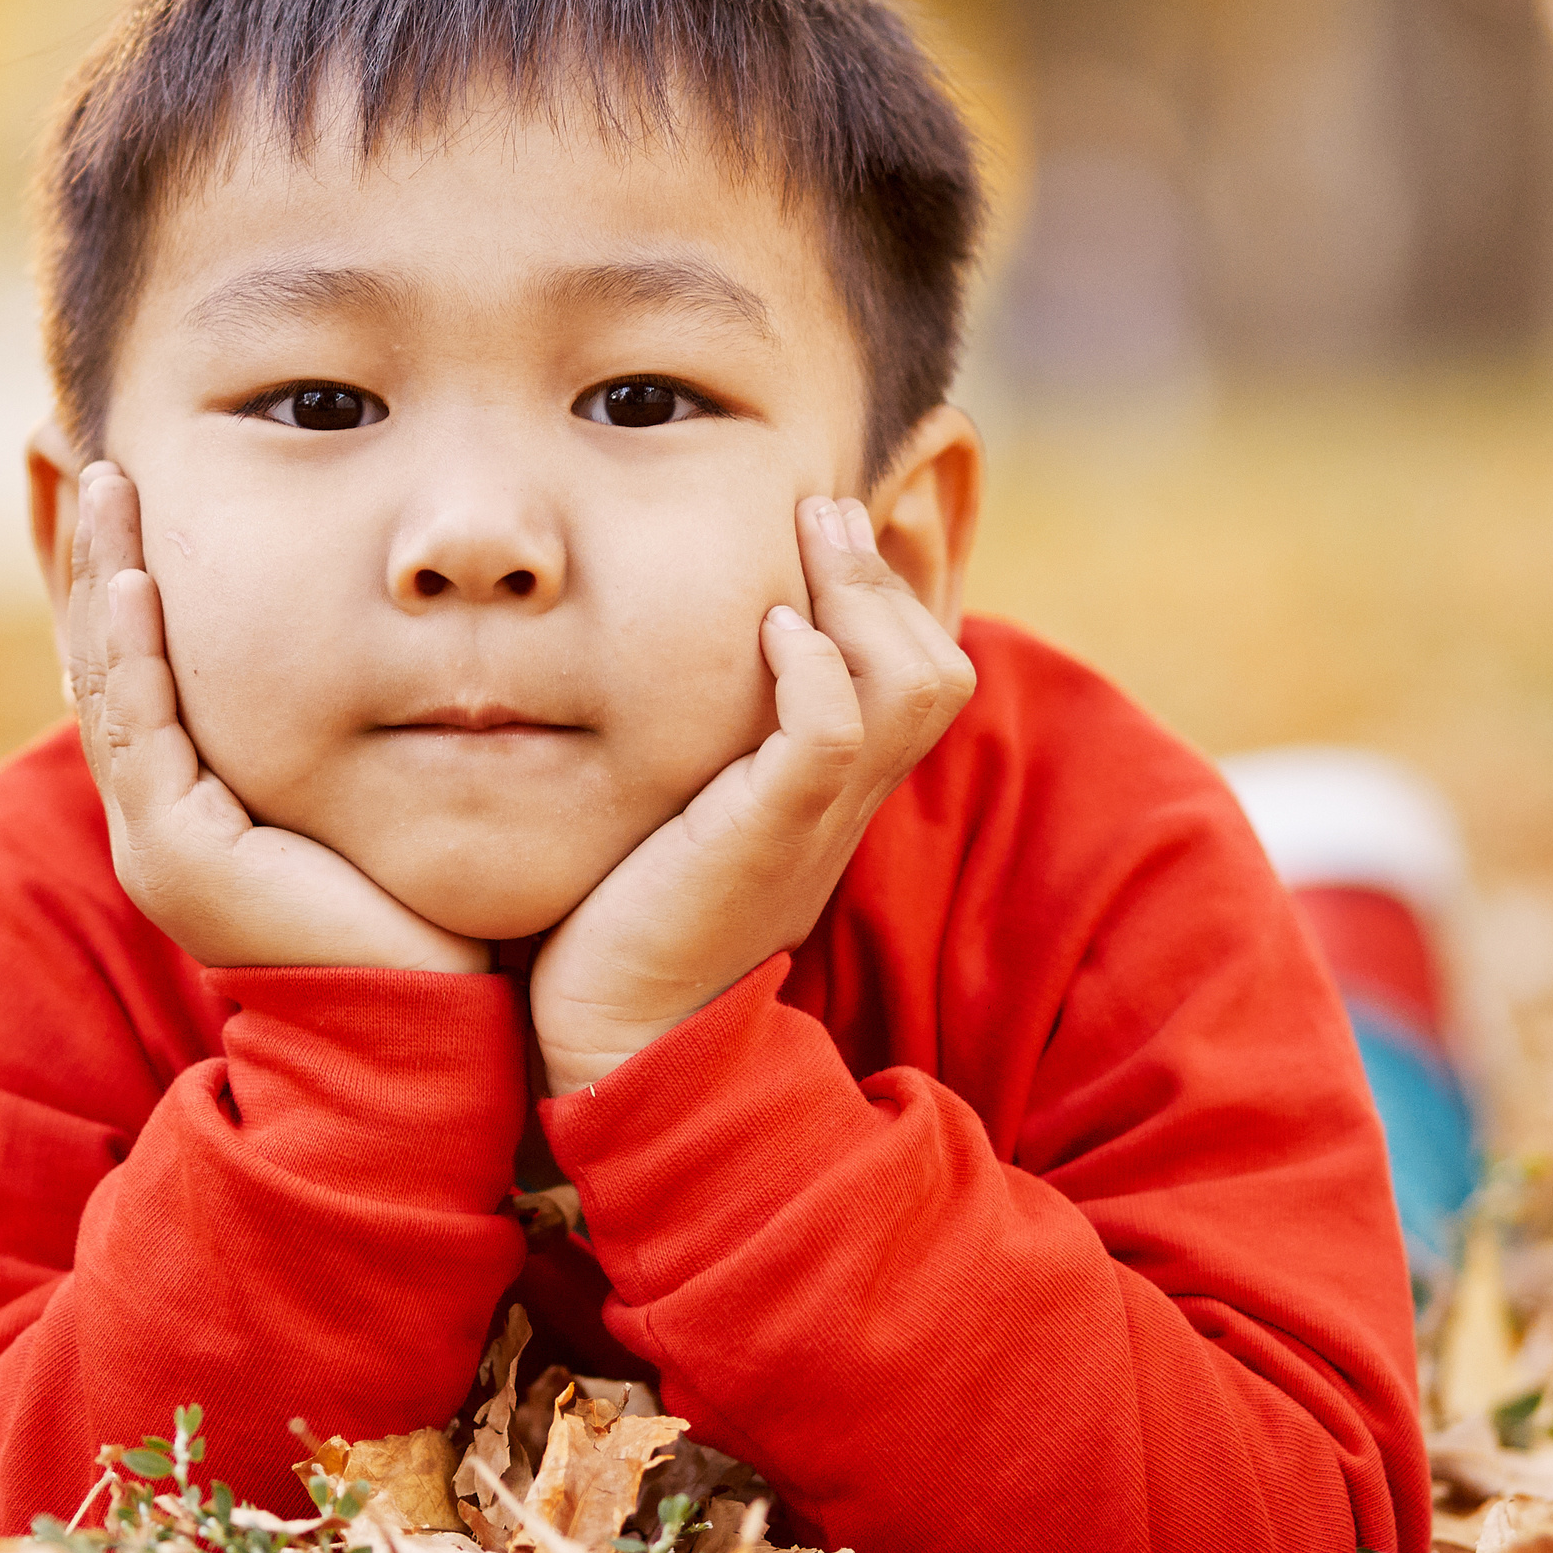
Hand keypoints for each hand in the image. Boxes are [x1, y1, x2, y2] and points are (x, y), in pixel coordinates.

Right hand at [66, 461, 489, 974]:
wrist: (421, 1021)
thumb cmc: (420, 915)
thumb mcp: (368, 792)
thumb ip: (356, 728)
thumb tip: (400, 648)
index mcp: (195, 805)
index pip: (147, 667)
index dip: (134, 577)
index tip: (142, 491)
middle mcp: (159, 817)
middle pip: (108, 659)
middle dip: (102, 555)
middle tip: (106, 462)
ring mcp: (157, 835)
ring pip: (110, 680)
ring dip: (106, 576)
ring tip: (109, 483)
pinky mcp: (178, 851)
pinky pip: (142, 730)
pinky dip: (135, 651)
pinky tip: (135, 581)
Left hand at [528, 496, 975, 1093]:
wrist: (614, 1042)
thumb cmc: (623, 922)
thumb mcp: (677, 809)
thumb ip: (700, 744)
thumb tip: (666, 663)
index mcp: (830, 796)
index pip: (914, 680)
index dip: (890, 596)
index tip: (826, 528)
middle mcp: (842, 805)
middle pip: (938, 670)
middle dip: (886, 575)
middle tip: (824, 510)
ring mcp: (814, 822)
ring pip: (910, 687)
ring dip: (863, 597)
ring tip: (810, 537)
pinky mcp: (767, 838)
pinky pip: (833, 734)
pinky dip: (812, 668)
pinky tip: (770, 629)